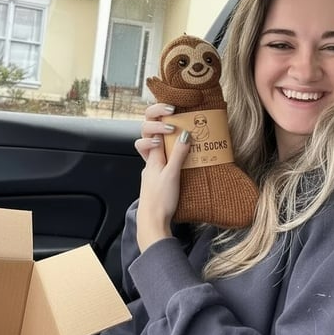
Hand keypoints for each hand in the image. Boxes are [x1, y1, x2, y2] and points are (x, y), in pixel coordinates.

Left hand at [134, 103, 190, 251]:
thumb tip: (185, 133)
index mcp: (152, 156)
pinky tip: (178, 156)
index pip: (151, 129)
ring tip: (176, 132)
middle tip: (171, 113)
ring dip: (163, 137)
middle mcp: (149, 160)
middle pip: (147, 133)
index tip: (174, 111)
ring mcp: (151, 169)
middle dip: (157, 122)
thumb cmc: (160, 201)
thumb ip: (179, 154)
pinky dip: (167, 151)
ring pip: (153, 145)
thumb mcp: (172, 174)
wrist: (152, 223)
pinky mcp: (156, 178)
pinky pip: (159, 157)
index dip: (161, 118)